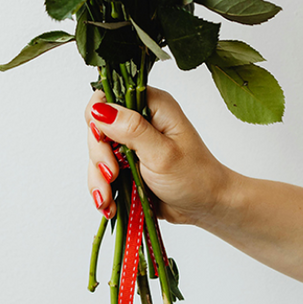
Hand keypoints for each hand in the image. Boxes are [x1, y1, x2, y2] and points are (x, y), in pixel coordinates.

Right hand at [85, 87, 232, 226]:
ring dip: (98, 178)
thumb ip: (132, 130)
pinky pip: (101, 172)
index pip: (108, 97)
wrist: (205, 206)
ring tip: (108, 198)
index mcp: (152, 106)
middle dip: (99, 155)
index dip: (98, 118)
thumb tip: (100, 110)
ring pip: (97, 153)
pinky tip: (108, 204)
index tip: (103, 142)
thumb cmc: (195, 177)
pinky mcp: (125, 164)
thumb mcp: (163, 153)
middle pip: (97, 128)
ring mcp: (130, 143)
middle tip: (112, 175)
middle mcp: (139, 120)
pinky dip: (102, 188)